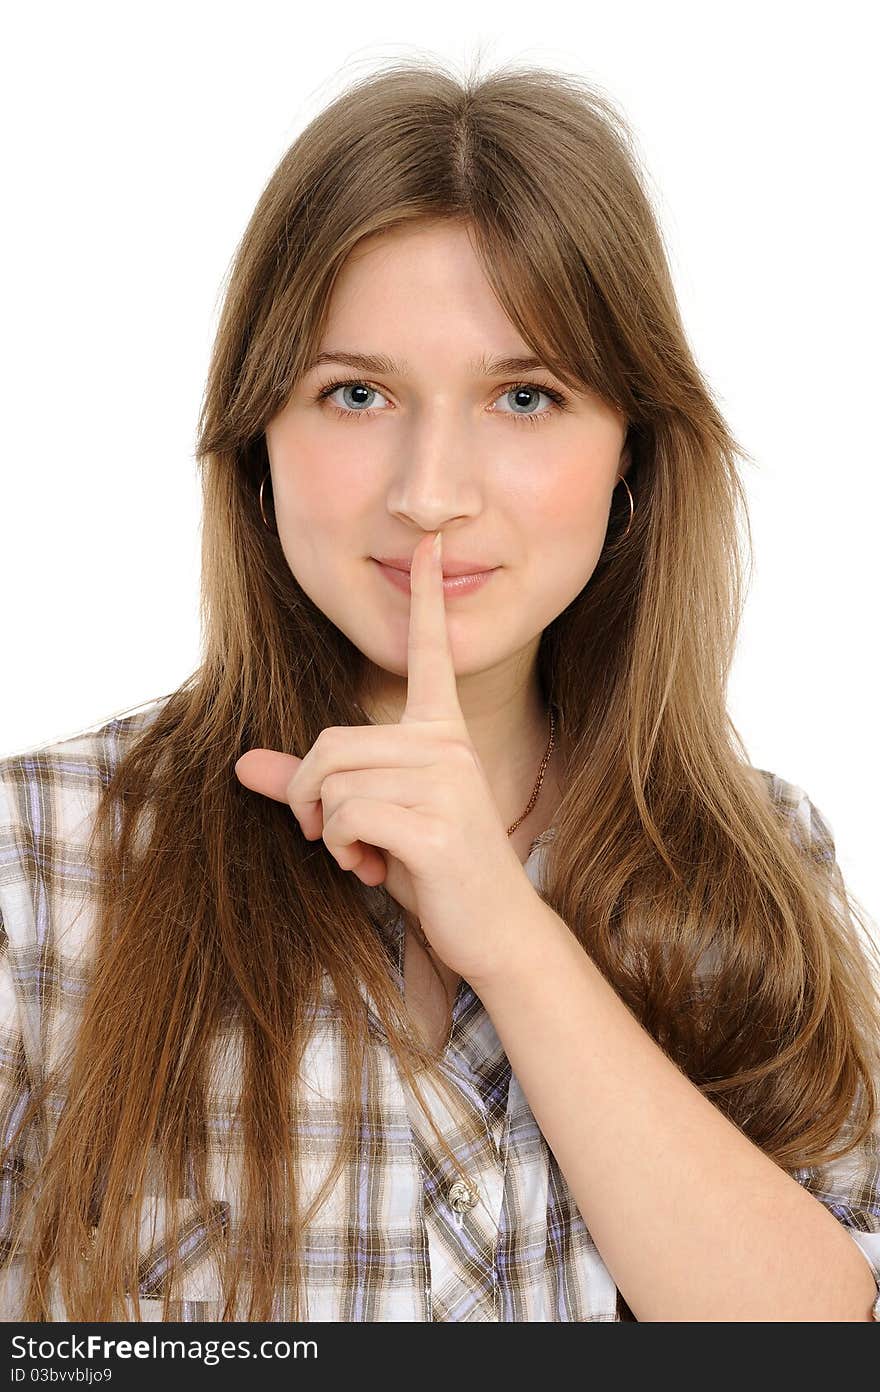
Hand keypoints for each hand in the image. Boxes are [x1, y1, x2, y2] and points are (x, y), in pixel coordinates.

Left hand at [233, 531, 539, 983]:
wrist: (492, 931)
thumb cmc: (433, 869)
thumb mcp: (369, 820)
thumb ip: (311, 786)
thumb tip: (243, 763)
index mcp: (441, 732)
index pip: (430, 653)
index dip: (425, 598)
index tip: (429, 542)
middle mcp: (447, 744)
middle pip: (331, 742)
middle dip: (308, 797)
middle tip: (331, 836)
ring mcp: (446, 780)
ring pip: (333, 781)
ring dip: (326, 831)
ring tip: (361, 855)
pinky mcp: (436, 822)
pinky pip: (347, 815)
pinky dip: (341, 849)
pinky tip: (371, 870)